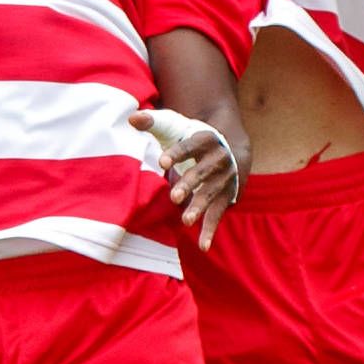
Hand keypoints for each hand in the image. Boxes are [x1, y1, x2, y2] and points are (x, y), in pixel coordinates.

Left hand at [131, 107, 243, 245]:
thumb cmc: (194, 139)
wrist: (232, 148)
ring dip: (199, 207)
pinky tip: (202, 246)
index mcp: (206, 139)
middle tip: (173, 196)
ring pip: (211, 194)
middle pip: (202, 172)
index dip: (176, 153)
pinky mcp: (226, 197)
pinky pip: (218, 214)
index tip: (161, 163)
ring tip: (185, 220)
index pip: (190, 145)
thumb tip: (131, 117)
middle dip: (189, 184)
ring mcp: (225, 180)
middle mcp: (219, 159)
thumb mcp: (178, 127)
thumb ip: (154, 122)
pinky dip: (211, 230)